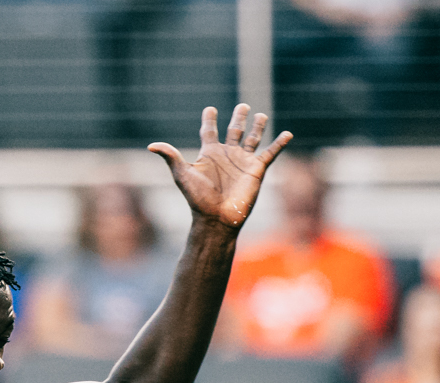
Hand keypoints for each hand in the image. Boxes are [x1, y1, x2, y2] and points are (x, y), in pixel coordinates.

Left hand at [149, 104, 292, 231]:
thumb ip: (171, 157)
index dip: (209, 120)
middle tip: (242, 106)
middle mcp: (227, 155)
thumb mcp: (183, 174)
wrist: (217, 218)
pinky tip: (288, 134)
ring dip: (257, 126)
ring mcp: (243, 161)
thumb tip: (151, 145)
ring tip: (260, 114)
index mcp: (209, 154)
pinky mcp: (257, 169)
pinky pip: (271, 153)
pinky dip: (279, 143)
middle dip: (238, 118)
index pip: (210, 132)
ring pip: (253, 138)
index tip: (210, 109)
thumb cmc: (198, 199)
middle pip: (234, 131)